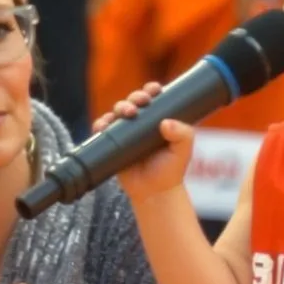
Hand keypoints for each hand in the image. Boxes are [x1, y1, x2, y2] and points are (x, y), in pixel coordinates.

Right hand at [93, 83, 194, 204]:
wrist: (154, 193)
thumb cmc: (171, 170)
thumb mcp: (183, 151)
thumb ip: (182, 134)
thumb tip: (166, 123)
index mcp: (158, 119)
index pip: (153, 97)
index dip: (151, 89)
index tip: (154, 90)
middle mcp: (140, 122)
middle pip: (133, 101)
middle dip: (134, 97)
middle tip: (140, 103)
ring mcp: (125, 132)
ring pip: (117, 112)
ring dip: (119, 107)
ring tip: (125, 114)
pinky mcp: (112, 143)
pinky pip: (102, 129)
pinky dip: (101, 124)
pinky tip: (104, 125)